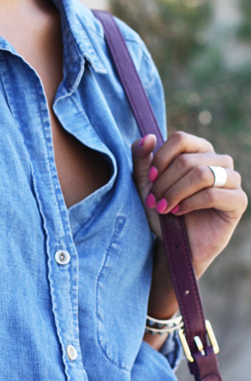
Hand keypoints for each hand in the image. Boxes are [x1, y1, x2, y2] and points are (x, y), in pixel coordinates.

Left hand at [132, 131, 246, 279]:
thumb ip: (141, 158)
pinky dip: (191, 203)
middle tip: (154, 200)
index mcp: (199, 150)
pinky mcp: (238, 201)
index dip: (161, 158)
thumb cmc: (162, 210)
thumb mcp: (144, 184)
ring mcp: (231, 180)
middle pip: (188, 160)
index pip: (181, 139)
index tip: (150, 178)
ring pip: (202, 174)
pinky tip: (179, 212)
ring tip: (165, 207)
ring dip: (176, 192)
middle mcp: (218, 161)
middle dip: (165, 182)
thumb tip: (149, 137)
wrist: (175, 243)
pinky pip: (214, 194)